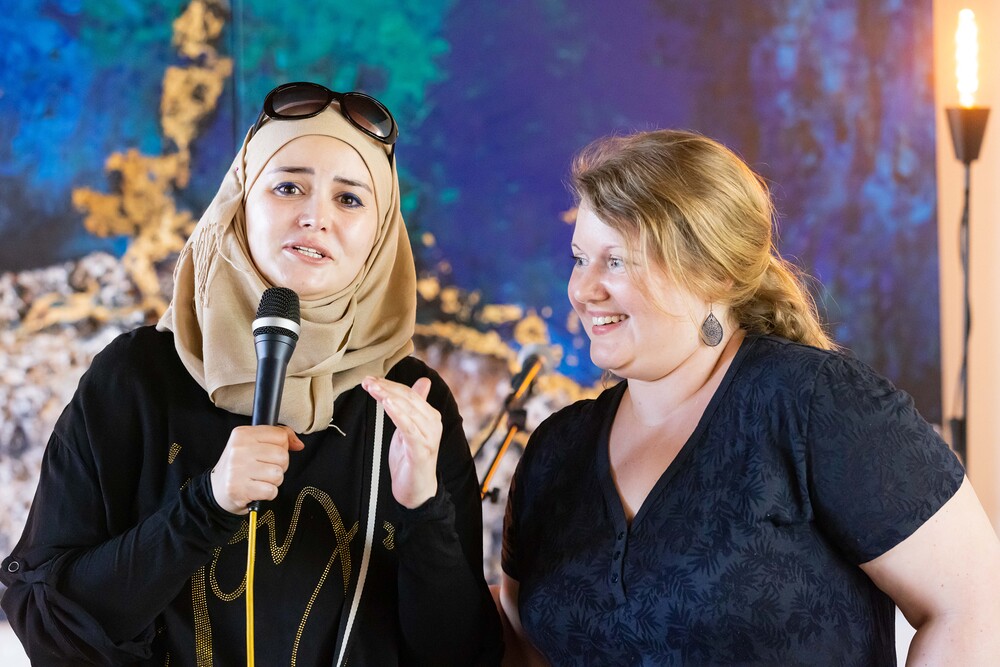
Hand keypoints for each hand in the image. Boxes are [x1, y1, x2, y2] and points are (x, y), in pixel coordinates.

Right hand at [210, 425, 304, 513]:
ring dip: (274, 481)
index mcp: (243, 434)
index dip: (282, 447)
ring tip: (261, 480)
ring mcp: (237, 470)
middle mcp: (239, 449)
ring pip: (278, 474)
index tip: (271, 454)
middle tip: (266, 469)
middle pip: (282, 455)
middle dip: (280, 466)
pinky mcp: (239, 489)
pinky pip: (271, 491)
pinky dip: (269, 493)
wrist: (216, 489)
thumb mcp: (254, 444)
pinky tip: (258, 490)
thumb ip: (278, 438)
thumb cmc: (240, 465)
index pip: (280, 435)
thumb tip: (299, 444)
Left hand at [361, 376, 441, 508]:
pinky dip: (398, 415)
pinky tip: (387, 405)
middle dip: (386, 388)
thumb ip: (414, 406)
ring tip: (374, 389)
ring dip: (389, 397)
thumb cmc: (410, 459)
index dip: (390, 384)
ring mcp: (428, 438)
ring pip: (408, 411)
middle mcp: (433, 424)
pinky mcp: (421, 451)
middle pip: (408, 399)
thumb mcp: (409, 428)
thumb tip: (424, 381)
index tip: (370, 379)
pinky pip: (409, 429)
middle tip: (367, 381)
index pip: (409, 394)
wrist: (416, 491)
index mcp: (430, 417)